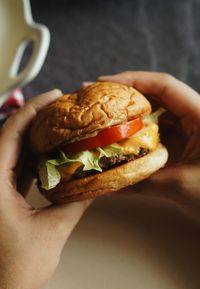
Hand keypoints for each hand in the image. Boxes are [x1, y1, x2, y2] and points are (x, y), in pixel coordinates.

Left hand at [0, 90, 90, 288]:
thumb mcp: (51, 233)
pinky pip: (13, 171)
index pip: (9, 133)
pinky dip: (31, 161)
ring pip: (11, 154)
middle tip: (60, 109)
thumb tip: (94, 183)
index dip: (32, 110)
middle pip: (9, 138)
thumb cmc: (12, 274)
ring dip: (34, 140)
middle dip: (35, 120)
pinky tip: (50, 156)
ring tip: (59, 128)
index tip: (53, 96)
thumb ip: (74, 204)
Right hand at [99, 72, 199, 217]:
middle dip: (125, 97)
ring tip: (102, 118)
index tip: (104, 83)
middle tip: (97, 99)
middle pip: (156, 97)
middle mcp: (193, 118)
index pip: (165, 85)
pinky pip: (155, 133)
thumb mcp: (180, 186)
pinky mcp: (181, 144)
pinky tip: (119, 140)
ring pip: (154, 115)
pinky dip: (136, 135)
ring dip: (129, 117)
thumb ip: (142, 183)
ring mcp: (186, 131)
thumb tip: (106, 185)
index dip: (133, 80)